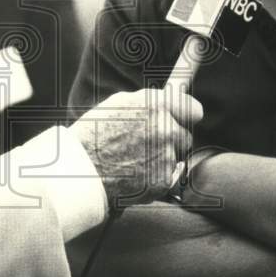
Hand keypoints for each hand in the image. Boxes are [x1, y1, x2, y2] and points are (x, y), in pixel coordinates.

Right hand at [70, 88, 203, 208]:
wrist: (81, 170)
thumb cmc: (94, 134)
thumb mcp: (119, 104)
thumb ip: (150, 101)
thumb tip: (171, 96)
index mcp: (156, 105)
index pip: (194, 109)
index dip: (188, 114)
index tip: (185, 118)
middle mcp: (165, 128)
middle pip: (186, 135)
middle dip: (172, 139)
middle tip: (147, 143)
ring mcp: (167, 156)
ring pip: (177, 157)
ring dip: (163, 158)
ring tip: (135, 160)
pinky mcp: (164, 180)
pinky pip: (170, 177)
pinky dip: (157, 178)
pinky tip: (136, 174)